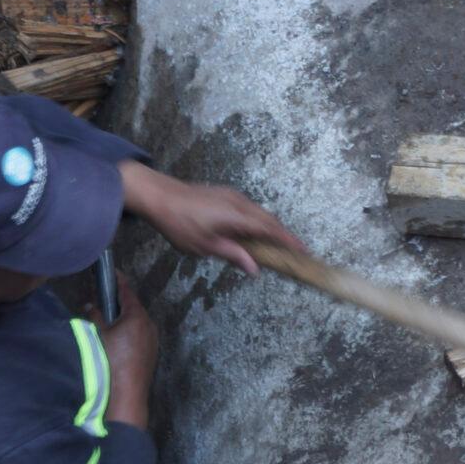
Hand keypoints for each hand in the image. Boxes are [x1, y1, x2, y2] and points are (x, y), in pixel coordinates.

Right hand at [93, 271, 155, 428]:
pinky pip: (140, 335)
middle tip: (104, 297)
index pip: (126, 291)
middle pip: (133, 307)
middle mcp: (149, 325)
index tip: (111, 272)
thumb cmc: (111, 361)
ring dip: (124, 318)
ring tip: (108, 318)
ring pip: (137, 322)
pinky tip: (117, 338)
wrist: (126, 394)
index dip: (118, 280)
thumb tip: (91, 306)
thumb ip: (95, 317)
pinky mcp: (151, 353)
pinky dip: (129, 331)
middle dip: (119, 301)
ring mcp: (152, 340)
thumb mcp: (98, 335)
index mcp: (137, 316)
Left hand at [117, 160, 304, 276]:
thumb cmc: (180, 224)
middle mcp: (240, 203)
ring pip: (260, 213)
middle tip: (295, 251)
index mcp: (237, 217)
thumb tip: (255, 268)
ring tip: (277, 245)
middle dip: (284, 235)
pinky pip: (250, 208)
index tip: (303, 251)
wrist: (160, 196)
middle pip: (269, 220)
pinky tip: (254, 232)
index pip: (270, 229)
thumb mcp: (205, 246)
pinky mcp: (226, 194)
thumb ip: (233, 255)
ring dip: (271, 228)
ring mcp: (233, 196)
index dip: (288, 240)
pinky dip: (259, 221)